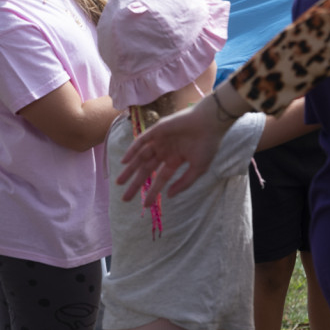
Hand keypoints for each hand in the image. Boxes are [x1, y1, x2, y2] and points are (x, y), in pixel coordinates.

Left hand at [117, 94, 234, 203]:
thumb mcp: (198, 169)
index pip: (161, 178)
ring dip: (130, 170)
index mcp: (175, 159)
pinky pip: (141, 141)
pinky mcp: (157, 130)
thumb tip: (168, 195)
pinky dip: (132, 150)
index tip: (145, 205)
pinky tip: (124, 162)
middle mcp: (165, 151)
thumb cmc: (208, 145)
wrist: (210, 123)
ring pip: (140, 157)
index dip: (153, 192)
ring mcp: (160, 140)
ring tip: (119, 183)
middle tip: (125, 199)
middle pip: (146, 169)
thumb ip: (184, 183)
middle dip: (136, 184)